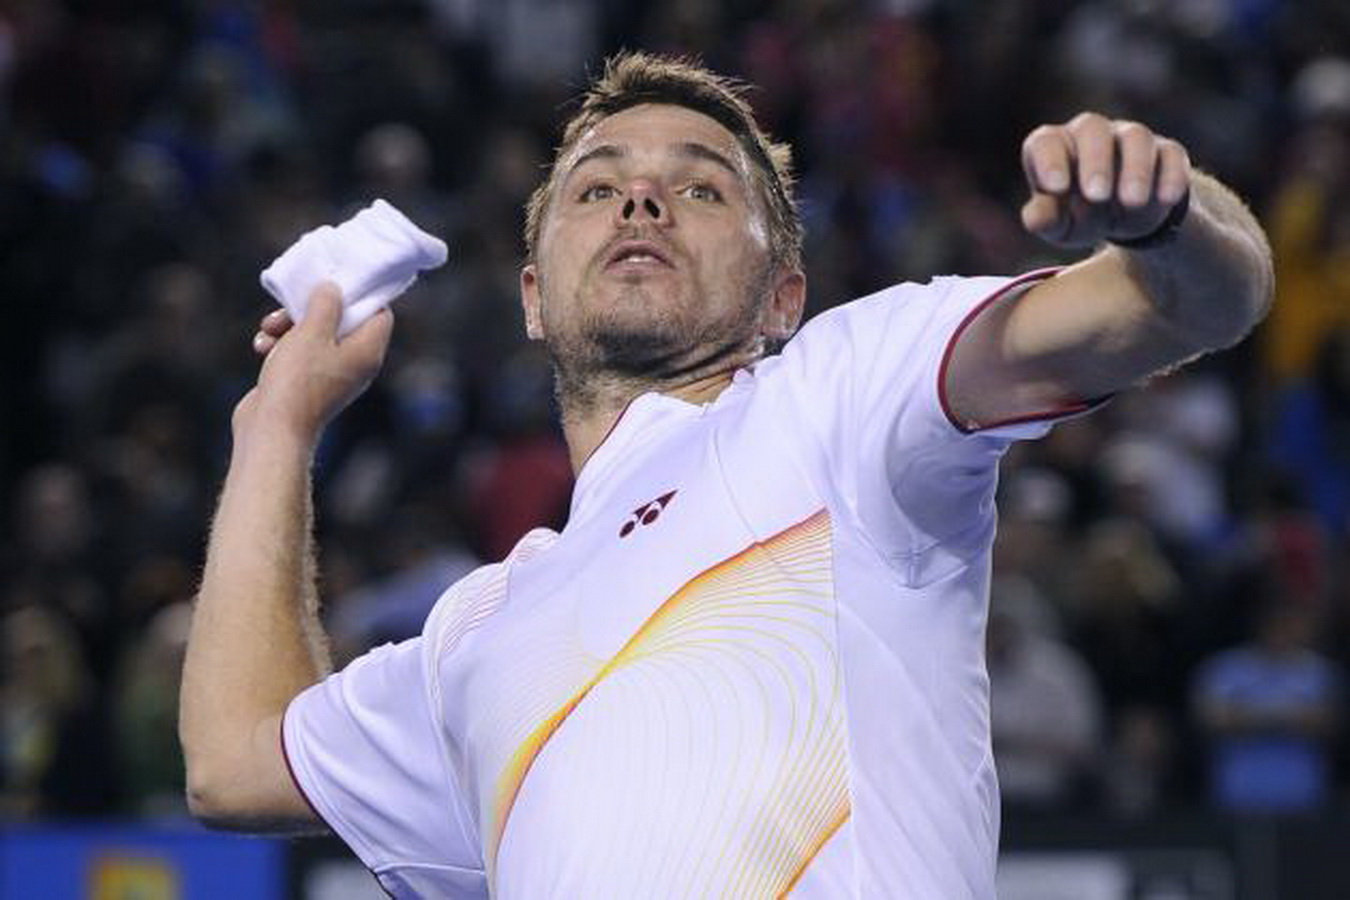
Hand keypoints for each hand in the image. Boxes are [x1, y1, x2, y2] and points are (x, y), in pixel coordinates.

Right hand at [233, 283, 393, 441]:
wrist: (272, 430)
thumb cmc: (297, 380)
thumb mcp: (312, 332)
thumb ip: (326, 304)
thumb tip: (333, 288)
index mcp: (367, 351)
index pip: (379, 314)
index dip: (361, 295)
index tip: (335, 283)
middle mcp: (355, 363)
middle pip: (342, 321)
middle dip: (311, 310)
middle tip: (288, 308)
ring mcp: (330, 375)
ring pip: (314, 335)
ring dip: (289, 326)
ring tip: (269, 328)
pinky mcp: (305, 383)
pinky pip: (298, 354)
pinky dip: (280, 346)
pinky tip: (261, 347)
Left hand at [1021, 113, 1191, 247]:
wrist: (1124, 217)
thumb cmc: (1079, 215)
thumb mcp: (1060, 225)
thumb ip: (1046, 219)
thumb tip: (1034, 219)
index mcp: (1055, 147)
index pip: (1046, 142)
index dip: (1049, 161)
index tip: (1055, 188)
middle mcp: (1090, 135)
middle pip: (1092, 129)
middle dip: (1095, 162)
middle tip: (1097, 196)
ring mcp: (1129, 138)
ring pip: (1135, 137)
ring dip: (1135, 168)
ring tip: (1131, 202)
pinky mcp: (1165, 151)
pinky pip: (1171, 153)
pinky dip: (1171, 174)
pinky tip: (1166, 199)